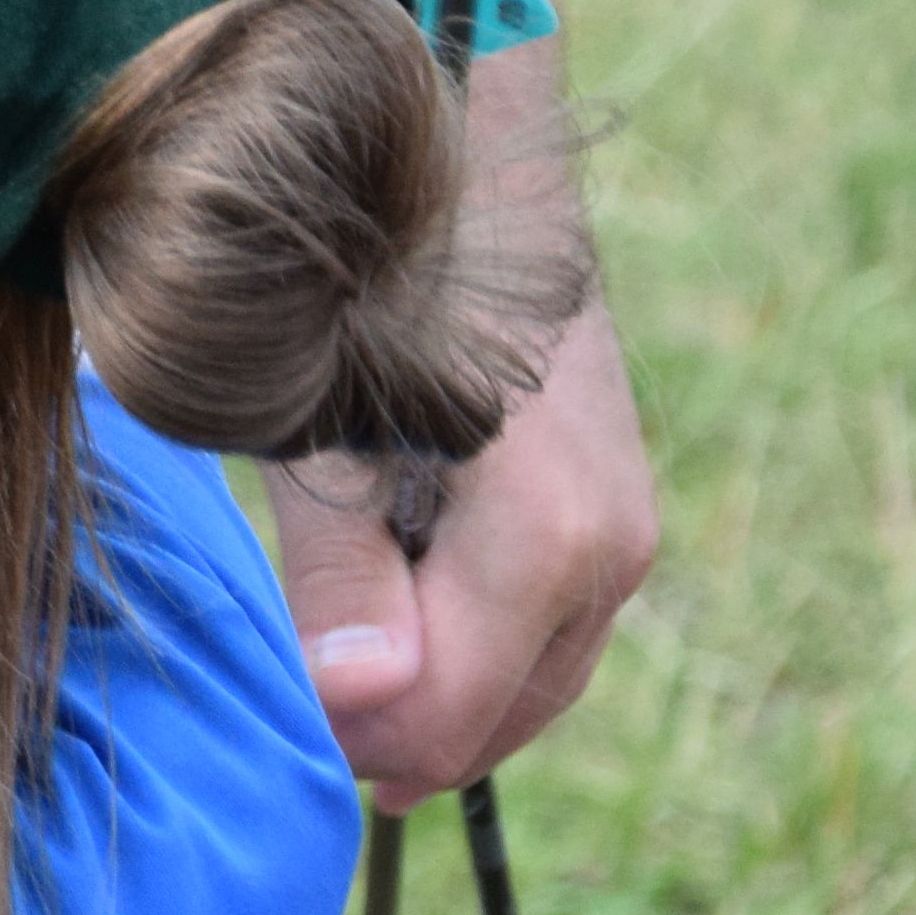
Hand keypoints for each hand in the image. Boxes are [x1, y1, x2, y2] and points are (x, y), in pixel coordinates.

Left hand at [268, 290, 659, 802]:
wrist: (479, 174)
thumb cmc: (374, 291)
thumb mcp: (327, 434)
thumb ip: (344, 576)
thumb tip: (359, 704)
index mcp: (546, 539)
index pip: (452, 719)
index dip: (359, 740)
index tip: (286, 715)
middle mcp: (612, 552)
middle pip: (500, 718)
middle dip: (399, 735)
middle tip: (302, 718)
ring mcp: (629, 536)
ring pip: (535, 684)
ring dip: (443, 702)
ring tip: (345, 690)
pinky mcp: (620, 518)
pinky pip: (552, 635)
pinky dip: (480, 658)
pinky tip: (405, 640)